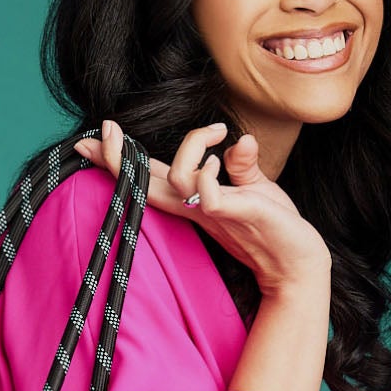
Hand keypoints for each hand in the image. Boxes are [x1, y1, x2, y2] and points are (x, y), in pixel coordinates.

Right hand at [74, 119, 331, 292]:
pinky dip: (209, 173)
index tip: (92, 139)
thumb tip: (241, 139)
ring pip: (176, 178)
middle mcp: (192, 206)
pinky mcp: (232, 215)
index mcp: (192, 199)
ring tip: (217, 133)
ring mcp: (209, 211)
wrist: (299, 261)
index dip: (118, 160)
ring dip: (192, 147)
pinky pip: (207, 195)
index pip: (147, 177)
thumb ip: (242, 163)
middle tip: (105, 129)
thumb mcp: (256, 187)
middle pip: (141, 182)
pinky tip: (222, 161)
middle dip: (118, 156)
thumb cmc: (277, 227)